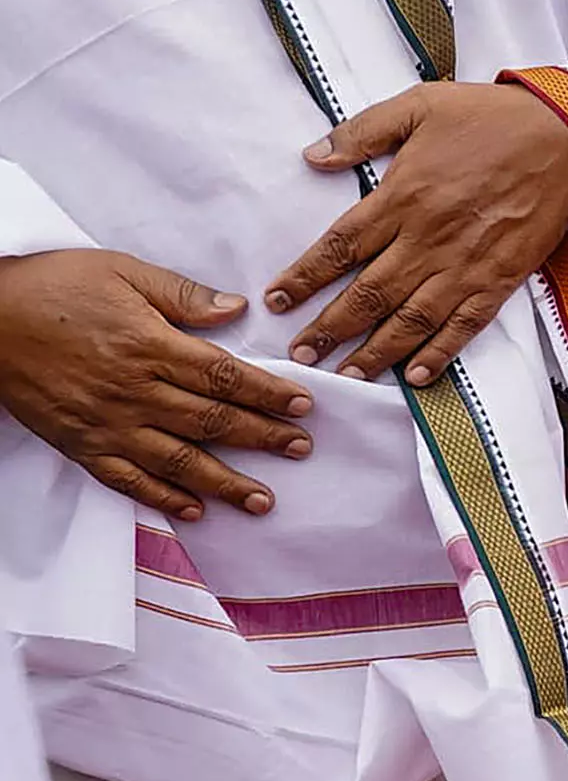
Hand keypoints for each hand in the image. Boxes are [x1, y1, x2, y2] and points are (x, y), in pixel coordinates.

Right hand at [0, 249, 313, 515]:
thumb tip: (235, 307)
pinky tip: (193, 510)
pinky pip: (127, 479)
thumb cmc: (50, 285)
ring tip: (262, 500)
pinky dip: (161, 498)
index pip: (225, 376)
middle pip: (212, 421)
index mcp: (149, 346)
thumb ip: (182, 294)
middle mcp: (133, 391)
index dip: (269, 393)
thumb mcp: (121, 270)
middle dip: (263, 438)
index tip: (304, 405)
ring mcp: (106, 423)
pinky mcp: (79, 443)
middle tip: (301, 450)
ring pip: (177, 461)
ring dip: (224, 482)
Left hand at [264, 83, 567, 384]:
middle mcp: (429, 238)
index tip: (276, 300)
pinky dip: (440, 353)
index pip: (340, 247)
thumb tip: (312, 157)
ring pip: (411, 319)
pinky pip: (465, 324)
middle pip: (368, 294)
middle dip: (329, 328)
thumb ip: (363, 131)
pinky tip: (416, 375)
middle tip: (299, 353)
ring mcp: (467, 263)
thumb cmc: (494, 117)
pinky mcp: (502, 277)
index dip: (304, 277)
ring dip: (375, 351)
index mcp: (403, 196)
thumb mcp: (420, 105)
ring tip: (347, 375)